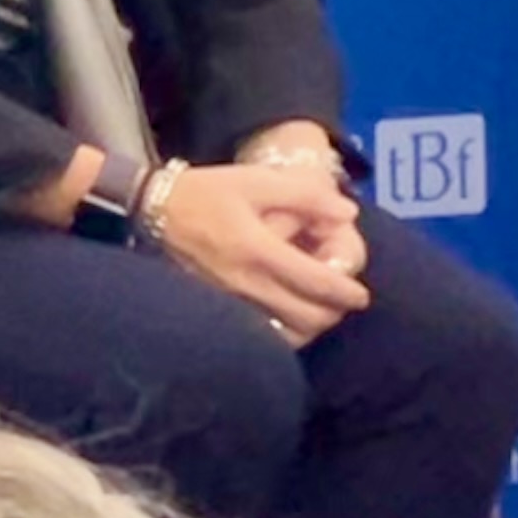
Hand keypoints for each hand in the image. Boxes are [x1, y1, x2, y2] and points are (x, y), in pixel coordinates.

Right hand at [153, 162, 370, 342]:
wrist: (156, 209)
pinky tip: (289, 318)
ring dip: (309, 328)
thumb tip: (349, 214)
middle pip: (305, 317)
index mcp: (259, 250)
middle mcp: (245, 284)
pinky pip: (259, 336)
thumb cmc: (211, 191)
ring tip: (319, 310)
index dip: (344, 292)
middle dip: (332, 313)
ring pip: (283, 335)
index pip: (314, 282)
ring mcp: (228, 303)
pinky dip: (282, 334)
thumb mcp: (259, 181)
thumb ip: (307, 197)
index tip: (361, 295)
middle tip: (342, 301)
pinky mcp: (216, 310)